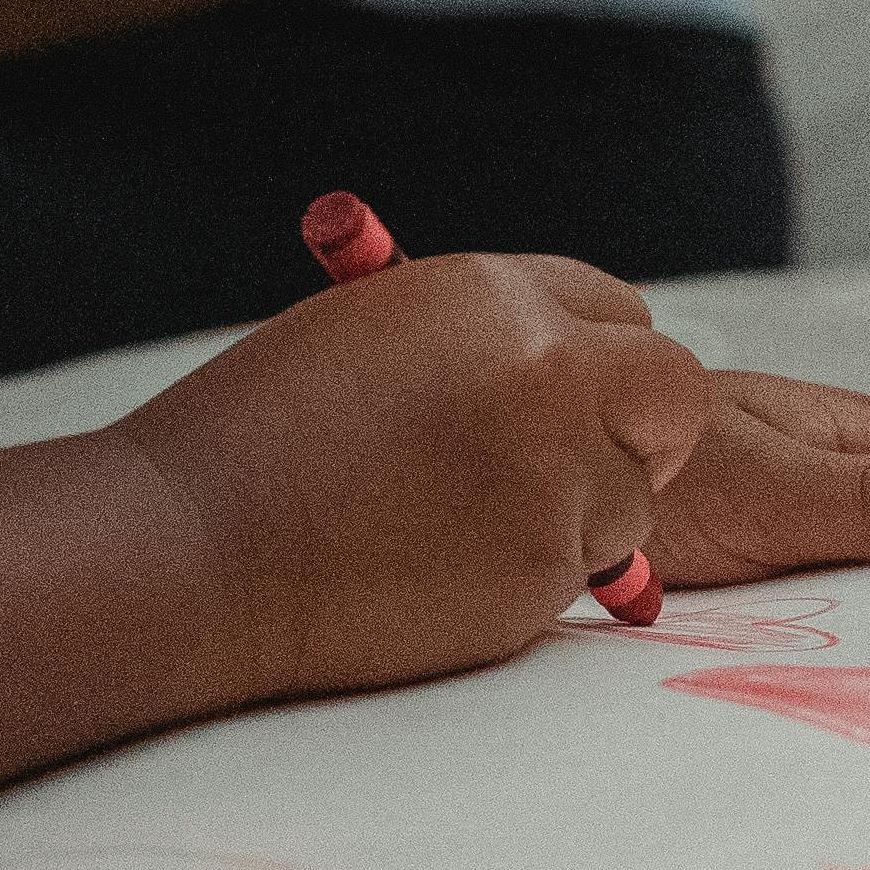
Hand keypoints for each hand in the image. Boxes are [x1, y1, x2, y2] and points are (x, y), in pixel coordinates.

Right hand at [111, 250, 711, 704]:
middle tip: (595, 465)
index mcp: (495, 294)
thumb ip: (489, 342)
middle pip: (672, 393)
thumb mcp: (380, 334)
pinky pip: (581, 572)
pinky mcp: (542, 569)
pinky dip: (530, 575)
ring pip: (634, 497)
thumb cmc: (261, 440)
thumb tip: (578, 375)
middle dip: (648, 430)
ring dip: (581, 515)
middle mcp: (545, 372)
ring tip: (457, 523)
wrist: (196, 547)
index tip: (590, 398)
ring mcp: (553, 474)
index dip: (608, 362)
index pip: (623, 311)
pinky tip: (435, 568)